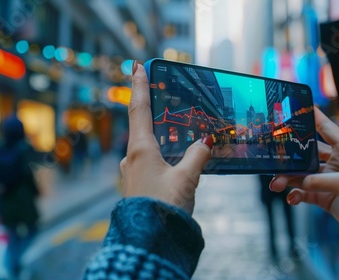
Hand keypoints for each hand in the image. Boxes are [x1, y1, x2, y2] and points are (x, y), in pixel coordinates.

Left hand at [119, 61, 212, 214]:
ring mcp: (132, 172)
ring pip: (145, 145)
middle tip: (160, 96)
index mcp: (140, 149)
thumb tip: (207, 141)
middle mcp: (132, 158)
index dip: (140, 85)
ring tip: (174, 133)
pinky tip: (172, 162)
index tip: (136, 66)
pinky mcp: (137, 185)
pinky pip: (148, 161)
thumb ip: (197, 156)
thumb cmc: (164, 207)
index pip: (139, 109)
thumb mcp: (186, 178)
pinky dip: (159, 154)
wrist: (148, 240)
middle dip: (151, 110)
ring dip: (157, 135)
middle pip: (141, 125)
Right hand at [270, 108, 338, 239]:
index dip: (314, 118)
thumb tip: (299, 181)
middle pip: (309, 154)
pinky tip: (291, 198)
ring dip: (289, 178)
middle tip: (276, 159)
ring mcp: (331, 180)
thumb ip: (322, 181)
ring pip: (303, 175)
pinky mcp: (326, 197)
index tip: (298, 108)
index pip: (328, 129)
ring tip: (276, 184)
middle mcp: (338, 163)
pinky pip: (305, 192)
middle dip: (292, 157)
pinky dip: (296, 195)